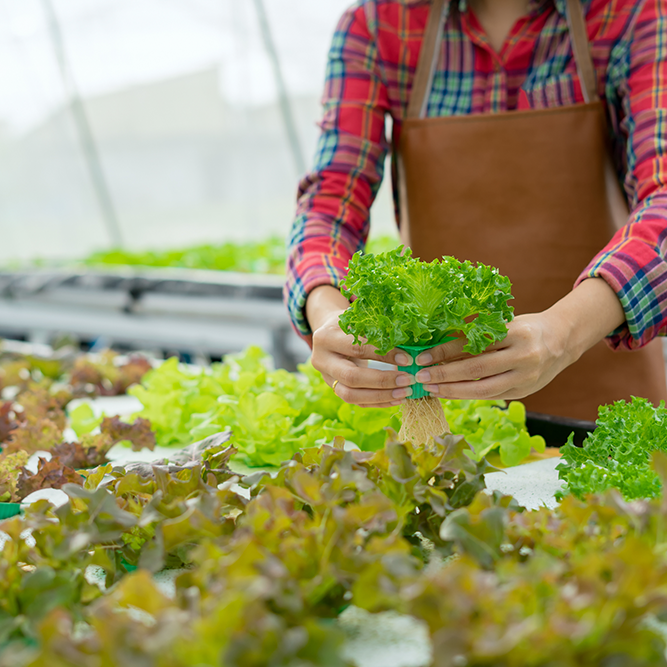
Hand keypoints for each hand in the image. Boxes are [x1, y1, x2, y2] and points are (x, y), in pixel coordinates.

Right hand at [306, 285, 416, 406]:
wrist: (328, 333)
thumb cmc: (349, 323)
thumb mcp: (358, 319)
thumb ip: (376, 329)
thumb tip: (409, 343)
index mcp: (326, 337)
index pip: (357, 349)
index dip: (383, 355)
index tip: (408, 359)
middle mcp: (321, 360)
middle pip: (351, 377)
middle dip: (383, 381)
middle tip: (408, 380)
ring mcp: (326, 377)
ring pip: (350, 395)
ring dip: (381, 396)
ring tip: (405, 392)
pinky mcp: (333, 389)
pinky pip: (356, 402)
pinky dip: (378, 402)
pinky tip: (397, 399)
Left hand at [414, 278, 625, 400]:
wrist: (563, 340)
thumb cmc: (525, 328)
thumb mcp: (503, 323)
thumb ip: (476, 334)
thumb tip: (438, 345)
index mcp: (515, 333)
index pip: (473, 344)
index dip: (445, 351)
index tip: (423, 356)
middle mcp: (523, 356)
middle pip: (476, 370)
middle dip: (444, 375)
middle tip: (421, 377)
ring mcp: (525, 377)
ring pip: (482, 390)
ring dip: (452, 391)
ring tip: (431, 389)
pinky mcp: (524, 392)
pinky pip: (490, 397)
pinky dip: (467, 396)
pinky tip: (450, 393)